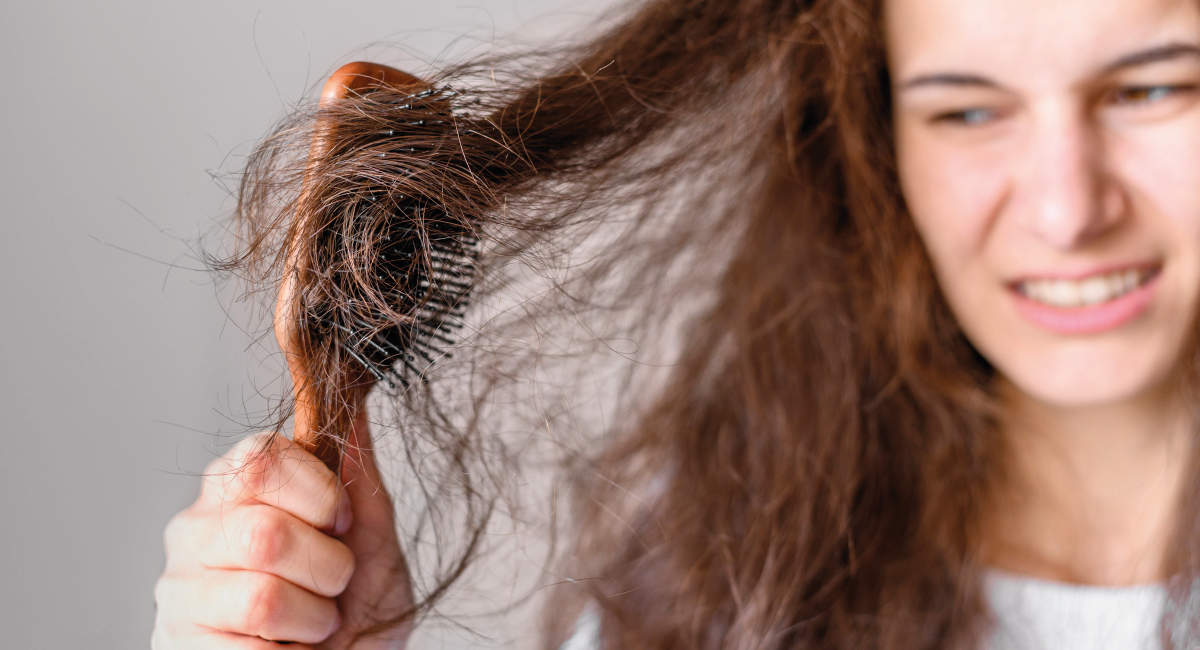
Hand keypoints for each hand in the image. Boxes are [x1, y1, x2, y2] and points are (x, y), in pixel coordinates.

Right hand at [153, 415, 412, 648]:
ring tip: (312, 624)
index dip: (320, 495)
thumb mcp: (372, 538)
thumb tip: (351, 402)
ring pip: (260, 599)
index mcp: (238, 487)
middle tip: (334, 585)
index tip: (341, 523)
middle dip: (327, 569)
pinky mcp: (176, 647)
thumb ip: (358, 476)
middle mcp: (195, 530)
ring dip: (312, 620)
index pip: (263, 459)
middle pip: (265, 533)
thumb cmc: (354, 603)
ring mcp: (179, 591)